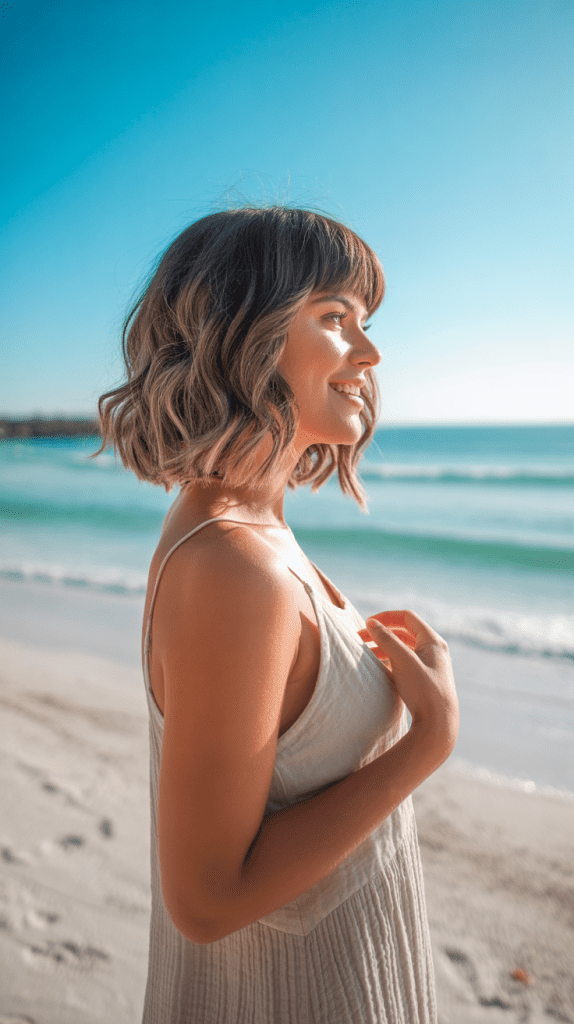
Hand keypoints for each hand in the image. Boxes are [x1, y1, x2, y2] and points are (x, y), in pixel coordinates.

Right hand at [357, 610, 458, 752]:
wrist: (438, 726)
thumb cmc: (424, 691)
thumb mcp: (403, 661)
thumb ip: (386, 639)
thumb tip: (372, 622)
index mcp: (433, 641)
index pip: (407, 617)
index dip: (386, 617)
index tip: (367, 623)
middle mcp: (434, 651)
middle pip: (404, 632)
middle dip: (382, 633)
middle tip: (360, 638)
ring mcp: (430, 666)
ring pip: (404, 649)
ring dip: (384, 647)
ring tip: (366, 654)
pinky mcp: (425, 681)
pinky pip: (405, 663)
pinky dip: (390, 661)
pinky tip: (378, 668)